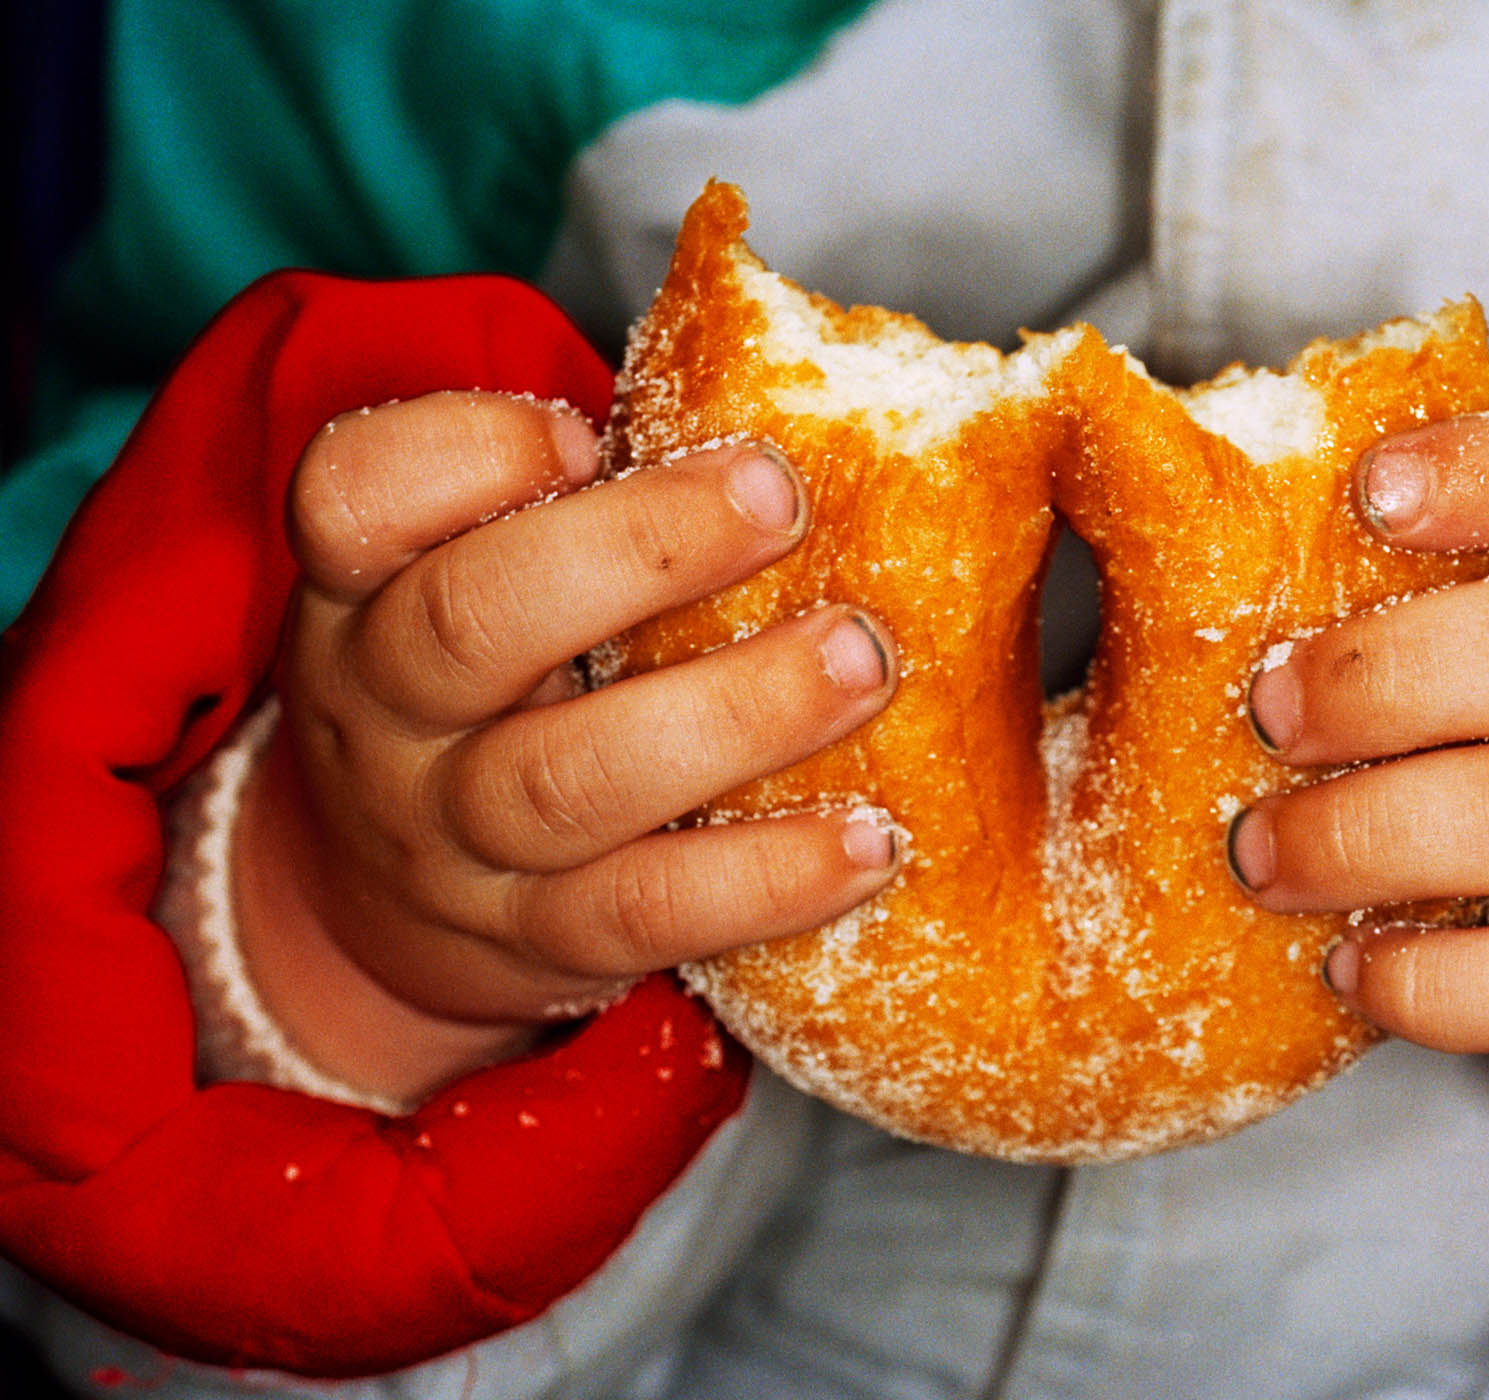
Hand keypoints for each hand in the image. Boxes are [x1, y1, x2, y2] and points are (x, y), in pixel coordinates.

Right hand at [234, 392, 901, 1103]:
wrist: (382, 911)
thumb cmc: (487, 691)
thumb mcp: (473, 579)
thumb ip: (581, 503)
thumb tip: (802, 398)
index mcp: (361, 590)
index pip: (353, 497)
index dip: (466, 453)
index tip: (587, 432)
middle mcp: (386, 714)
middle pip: (471, 621)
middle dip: (640, 549)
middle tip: (782, 499)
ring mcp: (454, 842)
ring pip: (572, 780)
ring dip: (737, 714)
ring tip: (865, 662)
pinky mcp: (538, 943)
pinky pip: (650, 913)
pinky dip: (769, 878)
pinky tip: (870, 837)